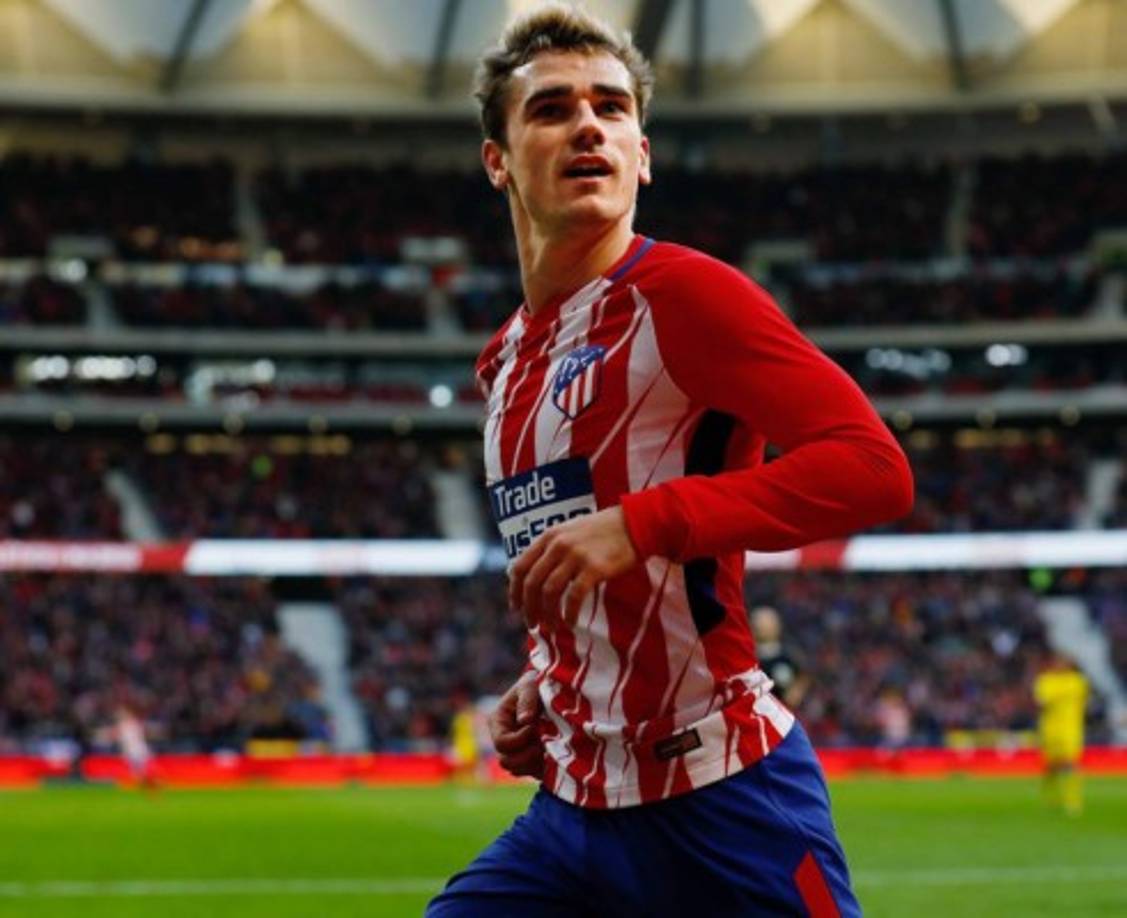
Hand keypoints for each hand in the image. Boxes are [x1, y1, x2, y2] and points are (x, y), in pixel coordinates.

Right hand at [489, 672, 542, 778]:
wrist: (550, 689)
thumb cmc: (536, 683)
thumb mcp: (530, 685)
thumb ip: (527, 700)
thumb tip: (525, 720)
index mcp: (498, 721)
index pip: (502, 743)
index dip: (519, 739)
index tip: (535, 726)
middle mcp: (504, 738)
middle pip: (506, 761)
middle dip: (526, 754)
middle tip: (544, 742)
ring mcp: (516, 750)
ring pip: (517, 770)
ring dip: (534, 761)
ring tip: (549, 746)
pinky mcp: (529, 759)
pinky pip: (532, 773)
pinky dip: (542, 766)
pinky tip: (553, 752)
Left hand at [509, 506, 638, 630]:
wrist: (635, 523)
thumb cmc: (604, 530)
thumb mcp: (571, 531)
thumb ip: (553, 548)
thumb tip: (538, 576)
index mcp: (549, 536)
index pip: (520, 566)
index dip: (514, 590)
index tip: (516, 607)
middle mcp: (558, 545)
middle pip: (532, 583)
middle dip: (528, 607)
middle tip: (531, 623)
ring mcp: (575, 556)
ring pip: (549, 592)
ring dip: (547, 614)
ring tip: (551, 627)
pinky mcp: (594, 568)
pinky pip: (573, 597)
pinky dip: (568, 613)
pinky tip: (570, 622)